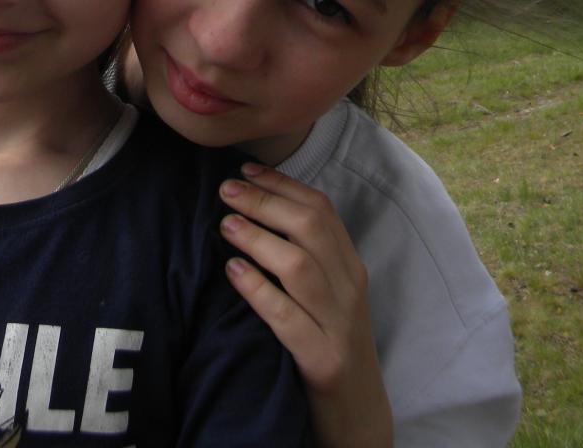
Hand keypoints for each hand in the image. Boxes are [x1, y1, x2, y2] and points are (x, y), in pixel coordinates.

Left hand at [219, 163, 392, 447]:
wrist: (357, 411)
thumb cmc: (327, 343)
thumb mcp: (325, 294)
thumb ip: (303, 254)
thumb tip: (254, 209)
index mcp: (350, 266)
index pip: (321, 210)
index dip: (281, 185)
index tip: (244, 170)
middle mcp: (349, 287)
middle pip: (311, 229)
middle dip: (266, 203)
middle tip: (225, 190)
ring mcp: (338, 323)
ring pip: (300, 267)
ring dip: (259, 239)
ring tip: (225, 225)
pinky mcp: (322, 358)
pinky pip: (288, 318)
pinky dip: (259, 291)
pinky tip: (233, 273)